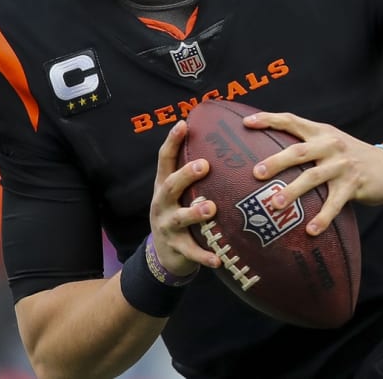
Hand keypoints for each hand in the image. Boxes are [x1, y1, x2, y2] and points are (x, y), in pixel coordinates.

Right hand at [149, 121, 221, 274]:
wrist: (163, 254)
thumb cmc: (179, 213)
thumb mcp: (179, 193)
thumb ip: (192, 174)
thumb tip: (220, 143)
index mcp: (164, 185)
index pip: (165, 159)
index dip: (172, 141)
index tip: (183, 124)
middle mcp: (162, 203)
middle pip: (170, 185)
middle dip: (186, 175)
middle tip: (205, 165)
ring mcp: (167, 225)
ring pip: (179, 218)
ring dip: (195, 212)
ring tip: (211, 208)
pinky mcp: (176, 247)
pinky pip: (191, 251)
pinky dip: (204, 255)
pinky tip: (218, 258)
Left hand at [243, 112, 382, 235]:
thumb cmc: (349, 155)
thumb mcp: (329, 140)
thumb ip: (306, 143)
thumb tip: (269, 152)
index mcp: (320, 131)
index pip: (291, 120)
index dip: (269, 120)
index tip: (247, 123)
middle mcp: (330, 145)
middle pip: (298, 151)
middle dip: (275, 162)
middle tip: (256, 173)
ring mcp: (342, 165)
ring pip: (313, 177)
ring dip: (293, 191)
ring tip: (275, 205)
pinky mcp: (353, 186)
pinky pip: (334, 204)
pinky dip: (322, 218)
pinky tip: (311, 231)